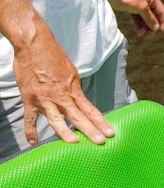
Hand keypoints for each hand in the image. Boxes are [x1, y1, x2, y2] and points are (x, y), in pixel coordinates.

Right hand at [12, 19, 114, 145]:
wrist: (34, 44)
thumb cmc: (53, 56)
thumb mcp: (71, 72)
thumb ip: (74, 88)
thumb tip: (78, 99)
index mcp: (73, 90)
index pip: (90, 109)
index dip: (101, 122)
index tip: (110, 132)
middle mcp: (61, 96)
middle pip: (78, 117)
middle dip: (90, 130)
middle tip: (100, 142)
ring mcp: (45, 99)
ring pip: (57, 120)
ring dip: (66, 133)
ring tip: (75, 143)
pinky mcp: (30, 99)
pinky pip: (30, 117)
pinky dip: (30, 130)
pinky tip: (33, 142)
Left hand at [106, 0, 163, 36]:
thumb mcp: (140, 7)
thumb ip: (150, 18)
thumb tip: (156, 27)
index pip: (162, 12)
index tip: (163, 32)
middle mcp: (148, 1)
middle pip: (154, 17)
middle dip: (152, 26)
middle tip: (149, 35)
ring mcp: (140, 5)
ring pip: (146, 19)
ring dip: (145, 27)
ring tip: (141, 34)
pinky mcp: (132, 8)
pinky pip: (138, 19)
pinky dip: (138, 25)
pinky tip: (137, 31)